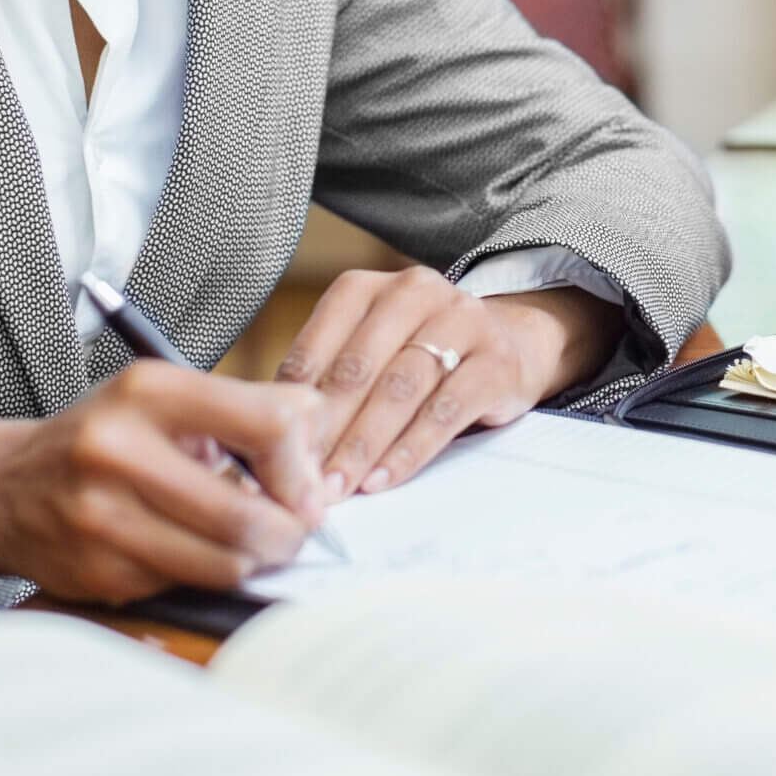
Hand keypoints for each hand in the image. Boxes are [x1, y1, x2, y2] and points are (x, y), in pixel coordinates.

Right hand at [0, 360, 327, 605]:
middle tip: (294, 530)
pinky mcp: (98, 571)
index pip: (267, 423)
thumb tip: (321, 436)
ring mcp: (103, 518)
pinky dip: (204, 573)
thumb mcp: (164, 398)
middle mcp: (119, 450)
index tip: (306, 484)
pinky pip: (185, 585)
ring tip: (251, 542)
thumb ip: (245, 410)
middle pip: (248, 515)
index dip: (301, 464)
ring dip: (253, 559)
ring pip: (223, 562)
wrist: (2, 488)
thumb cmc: (103, 437)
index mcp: (148, 390)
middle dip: (289, 531)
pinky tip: (192, 550)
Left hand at [276, 265, 623, 500]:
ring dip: (364, 444)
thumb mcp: (370, 355)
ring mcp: (461, 321)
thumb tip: (266, 441)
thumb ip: (326, 385)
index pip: (319, 344)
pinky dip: (410, 450)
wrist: (509, 346)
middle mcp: (414, 292)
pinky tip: (383, 479)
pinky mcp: (496, 360)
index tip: (271, 451)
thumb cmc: (418, 360)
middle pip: (359, 367)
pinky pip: (446, 410)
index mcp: (368, 288)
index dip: (293, 402)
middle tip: (299, 480)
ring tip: (338, 487)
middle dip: (326, 430)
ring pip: (401, 387)